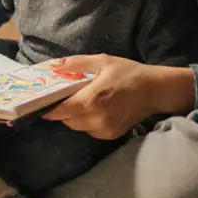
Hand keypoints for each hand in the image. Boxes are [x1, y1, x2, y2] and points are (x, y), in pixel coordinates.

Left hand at [40, 55, 194, 139]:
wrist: (156, 90)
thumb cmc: (128, 72)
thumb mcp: (101, 61)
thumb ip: (74, 64)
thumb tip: (50, 66)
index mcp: (92, 100)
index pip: (60, 110)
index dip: (48, 108)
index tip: (41, 103)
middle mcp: (97, 118)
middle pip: (66, 120)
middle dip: (61, 110)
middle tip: (63, 97)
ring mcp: (104, 130)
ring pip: (76, 127)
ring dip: (73, 116)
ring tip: (82, 101)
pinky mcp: (110, 136)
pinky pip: (88, 131)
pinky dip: (86, 122)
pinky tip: (95, 109)